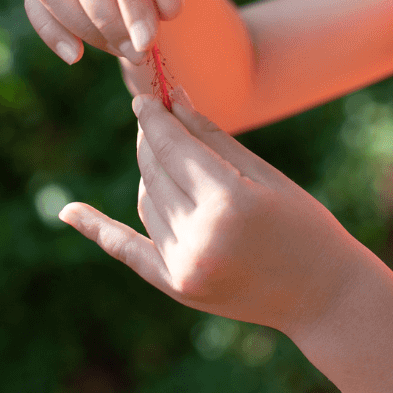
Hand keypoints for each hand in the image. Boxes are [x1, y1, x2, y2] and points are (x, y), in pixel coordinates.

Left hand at [59, 88, 365, 338]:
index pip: (173, 147)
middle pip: (154, 172)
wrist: (322, 294)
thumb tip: (172, 100)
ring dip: (152, 173)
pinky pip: (128, 250)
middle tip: (153, 113)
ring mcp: (183, 268)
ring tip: (172, 156)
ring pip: (147, 201)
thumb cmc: (304, 223)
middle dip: (152, 139)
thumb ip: (212, 139)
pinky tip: (69, 211)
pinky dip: (99, 229)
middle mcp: (198, 237)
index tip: (144, 97)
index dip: (155, 119)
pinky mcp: (176, 288)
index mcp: (228, 203)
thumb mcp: (264, 174)